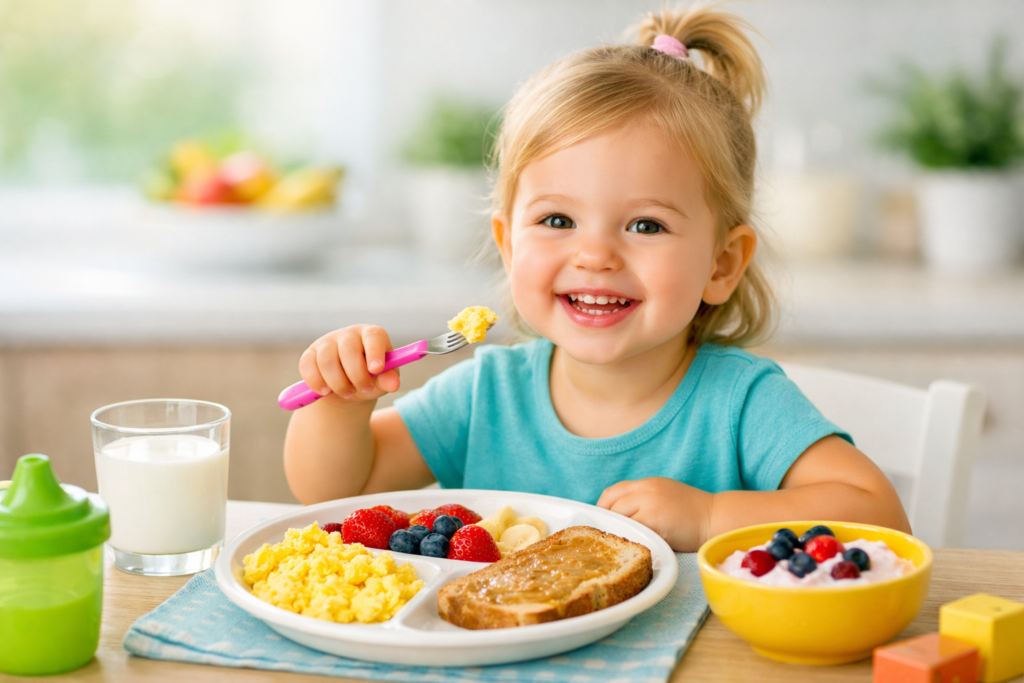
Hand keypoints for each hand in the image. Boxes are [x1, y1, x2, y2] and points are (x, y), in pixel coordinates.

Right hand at [298, 325, 400, 405]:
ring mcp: (327, 342)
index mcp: (372, 336)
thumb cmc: (371, 380)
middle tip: (363, 388)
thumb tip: (393, 384)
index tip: (376, 370)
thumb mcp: (382, 381)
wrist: (349, 389)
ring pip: (327, 360)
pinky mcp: (310, 354)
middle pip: (349, 349)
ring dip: (338, 383)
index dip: (374, 352)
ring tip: (347, 393)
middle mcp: (349, 334)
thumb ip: (388, 380)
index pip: (373, 336)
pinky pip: (308, 366)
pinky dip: (317, 382)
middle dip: (357, 375)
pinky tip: (326, 392)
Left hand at [597, 477, 713, 551]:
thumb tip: (619, 516)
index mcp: (647, 483)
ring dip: (619, 532)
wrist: (716, 518)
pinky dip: (631, 539)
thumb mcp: (665, 495)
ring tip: (622, 543)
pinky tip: (635, 547)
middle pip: (612, 505)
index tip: (604, 521)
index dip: (603, 507)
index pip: (612, 492)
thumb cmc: (693, 513)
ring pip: (620, 519)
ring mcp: (649, 504)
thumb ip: (643, 500)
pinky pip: (633, 531)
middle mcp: (646, 490)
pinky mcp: (654, 521)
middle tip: (609, 536)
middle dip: (608, 522)